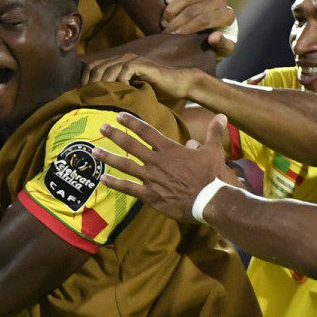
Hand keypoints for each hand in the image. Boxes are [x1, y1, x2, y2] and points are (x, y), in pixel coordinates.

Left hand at [81, 54, 197, 103]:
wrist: (177, 84)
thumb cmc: (155, 91)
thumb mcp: (130, 91)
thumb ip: (116, 91)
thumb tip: (96, 103)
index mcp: (117, 63)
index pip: (92, 67)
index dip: (85, 80)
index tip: (83, 95)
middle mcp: (122, 58)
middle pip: (97, 67)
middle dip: (92, 84)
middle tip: (92, 100)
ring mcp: (131, 60)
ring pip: (108, 69)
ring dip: (105, 84)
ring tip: (104, 99)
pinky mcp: (141, 64)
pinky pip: (124, 70)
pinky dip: (120, 82)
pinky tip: (122, 93)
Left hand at [92, 112, 239, 221]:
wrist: (210, 201)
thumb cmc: (211, 176)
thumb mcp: (213, 151)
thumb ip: (213, 133)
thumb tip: (221, 116)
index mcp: (169, 149)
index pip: (146, 131)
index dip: (132, 122)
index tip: (120, 115)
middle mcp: (156, 161)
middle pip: (131, 145)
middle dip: (115, 135)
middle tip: (102, 127)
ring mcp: (151, 178)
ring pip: (126, 165)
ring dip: (109, 157)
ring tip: (94, 151)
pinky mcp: (150, 195)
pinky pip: (129, 188)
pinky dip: (115, 183)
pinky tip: (103, 179)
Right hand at [161, 0, 235, 57]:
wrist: (211, 29)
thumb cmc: (215, 42)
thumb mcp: (221, 50)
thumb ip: (221, 45)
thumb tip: (215, 36)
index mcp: (228, 16)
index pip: (204, 19)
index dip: (187, 28)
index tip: (174, 37)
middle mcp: (221, 0)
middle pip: (193, 9)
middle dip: (176, 21)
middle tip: (165, 33)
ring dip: (172, 9)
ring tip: (164, 22)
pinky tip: (167, 1)